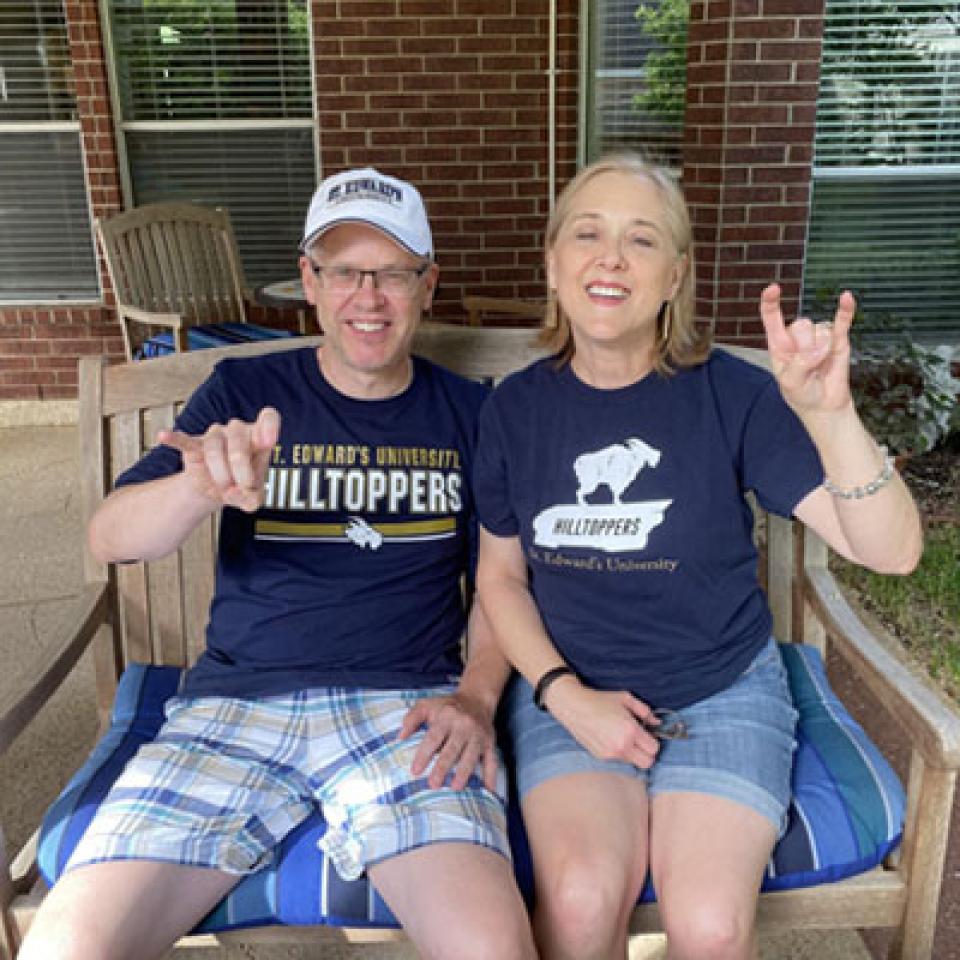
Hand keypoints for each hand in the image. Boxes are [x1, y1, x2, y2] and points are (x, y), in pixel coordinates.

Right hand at [158, 407, 279, 512]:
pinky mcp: (195, 445)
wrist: (218, 491)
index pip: (269, 418)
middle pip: (239, 439)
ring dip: (219, 472)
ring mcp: (216, 436)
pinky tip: (164, 436)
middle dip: (240, 469)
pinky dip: (174, 439)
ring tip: (223, 487)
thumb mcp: (253, 497)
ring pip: (215, 447)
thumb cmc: (241, 485)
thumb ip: (252, 499)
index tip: (267, 442)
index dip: (269, 426)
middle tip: (240, 487)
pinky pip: (184, 440)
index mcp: (259, 438)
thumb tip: (236, 493)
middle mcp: (238, 431)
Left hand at [399, 691, 498, 792]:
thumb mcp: (427, 705)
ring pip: (472, 755)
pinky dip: (491, 776)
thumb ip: (412, 718)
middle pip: (453, 748)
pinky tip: (488, 791)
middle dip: (443, 767)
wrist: (476, 698)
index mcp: (447, 716)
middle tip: (433, 785)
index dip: (424, 754)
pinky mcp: (490, 742)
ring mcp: (479, 734)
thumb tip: (400, 736)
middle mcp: (464, 725)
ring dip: (464, 772)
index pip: (434, 737)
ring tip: (455, 788)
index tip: (415, 771)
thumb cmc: (447, 706)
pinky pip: (492, 760)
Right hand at [547, 683, 659, 769]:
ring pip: (633, 763)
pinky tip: (612, 739)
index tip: (647, 734)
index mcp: (630, 730)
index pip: (654, 748)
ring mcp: (611, 753)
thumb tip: (657, 722)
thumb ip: (645, 710)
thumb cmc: (600, 700)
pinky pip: (619, 760)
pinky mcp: (602, 757)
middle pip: (647, 762)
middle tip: (641, 741)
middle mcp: (622, 745)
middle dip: (647, 752)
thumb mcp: (625, 698)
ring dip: (634, 753)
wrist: (574, 707)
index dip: (653, 740)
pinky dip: (620, 753)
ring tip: (624, 738)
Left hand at [759, 283, 854, 414]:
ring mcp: (818, 336)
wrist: (824, 406)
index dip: (770, 302)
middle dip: (805, 348)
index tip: (772, 289)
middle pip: (801, 325)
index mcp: (779, 344)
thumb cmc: (802, 393)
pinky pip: (842, 321)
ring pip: (820, 330)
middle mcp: (798, 336)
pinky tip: (847, 298)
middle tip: (808, 367)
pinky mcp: (838, 339)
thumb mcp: (790, 383)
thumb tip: (820, 348)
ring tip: (820, 366)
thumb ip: (800, 364)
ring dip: (821, 350)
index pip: (772, 318)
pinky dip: (845, 310)